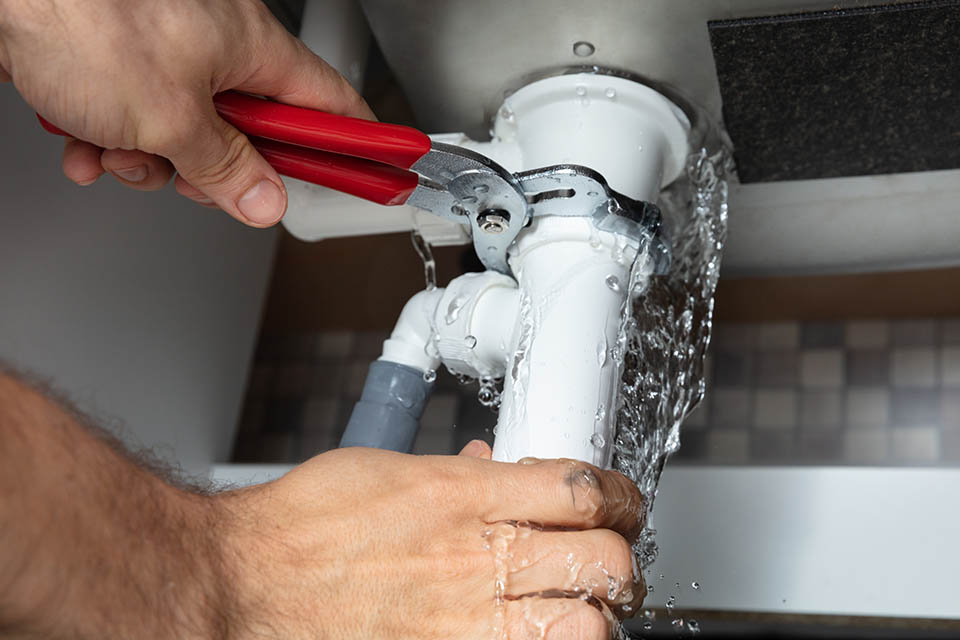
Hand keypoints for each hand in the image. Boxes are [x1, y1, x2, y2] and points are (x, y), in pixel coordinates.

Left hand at [0, 0, 372, 225]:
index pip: (330, 105)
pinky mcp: (119, 61)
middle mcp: (214, 44)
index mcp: (251, 46)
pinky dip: (109, 138)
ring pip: (185, 134)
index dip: (355, 144)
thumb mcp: (169, 118)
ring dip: (149, 159)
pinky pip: (135, 118)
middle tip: (199, 178)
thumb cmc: (78, 14)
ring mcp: (166, 51)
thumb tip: (264, 200)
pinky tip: (82, 139)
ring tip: (116, 149)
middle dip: (216, 168)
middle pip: (251, 132)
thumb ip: (226, 169)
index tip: (376, 171)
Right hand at [216, 441, 645, 638]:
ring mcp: (466, 621)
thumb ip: (459, 474)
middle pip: (604, 561)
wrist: (246, 582)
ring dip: (595, 616)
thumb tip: (498, 468)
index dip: (619, 497)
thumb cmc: (305, 525)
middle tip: (608, 560)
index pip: (582, 489)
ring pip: (585, 627)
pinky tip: (533, 634)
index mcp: (463, 496)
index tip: (619, 503)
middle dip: (619, 561)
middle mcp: (474, 559)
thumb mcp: (390, 470)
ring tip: (582, 608)